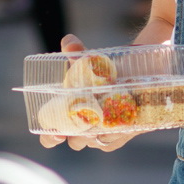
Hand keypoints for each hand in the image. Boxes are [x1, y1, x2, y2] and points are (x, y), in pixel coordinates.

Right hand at [37, 34, 145, 152]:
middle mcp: (85, 126)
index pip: (51, 136)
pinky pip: (116, 138)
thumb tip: (69, 42)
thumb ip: (76, 52)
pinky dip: (116, 132)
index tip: (55, 134)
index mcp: (69, 114)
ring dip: (98, 134)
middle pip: (76, 141)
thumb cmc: (103, 68)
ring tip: (100, 123)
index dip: (50, 138)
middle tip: (82, 127)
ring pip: (97, 141)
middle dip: (77, 137)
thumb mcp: (88, 60)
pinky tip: (118, 122)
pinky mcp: (124, 130)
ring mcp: (104, 131)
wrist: (134, 67)